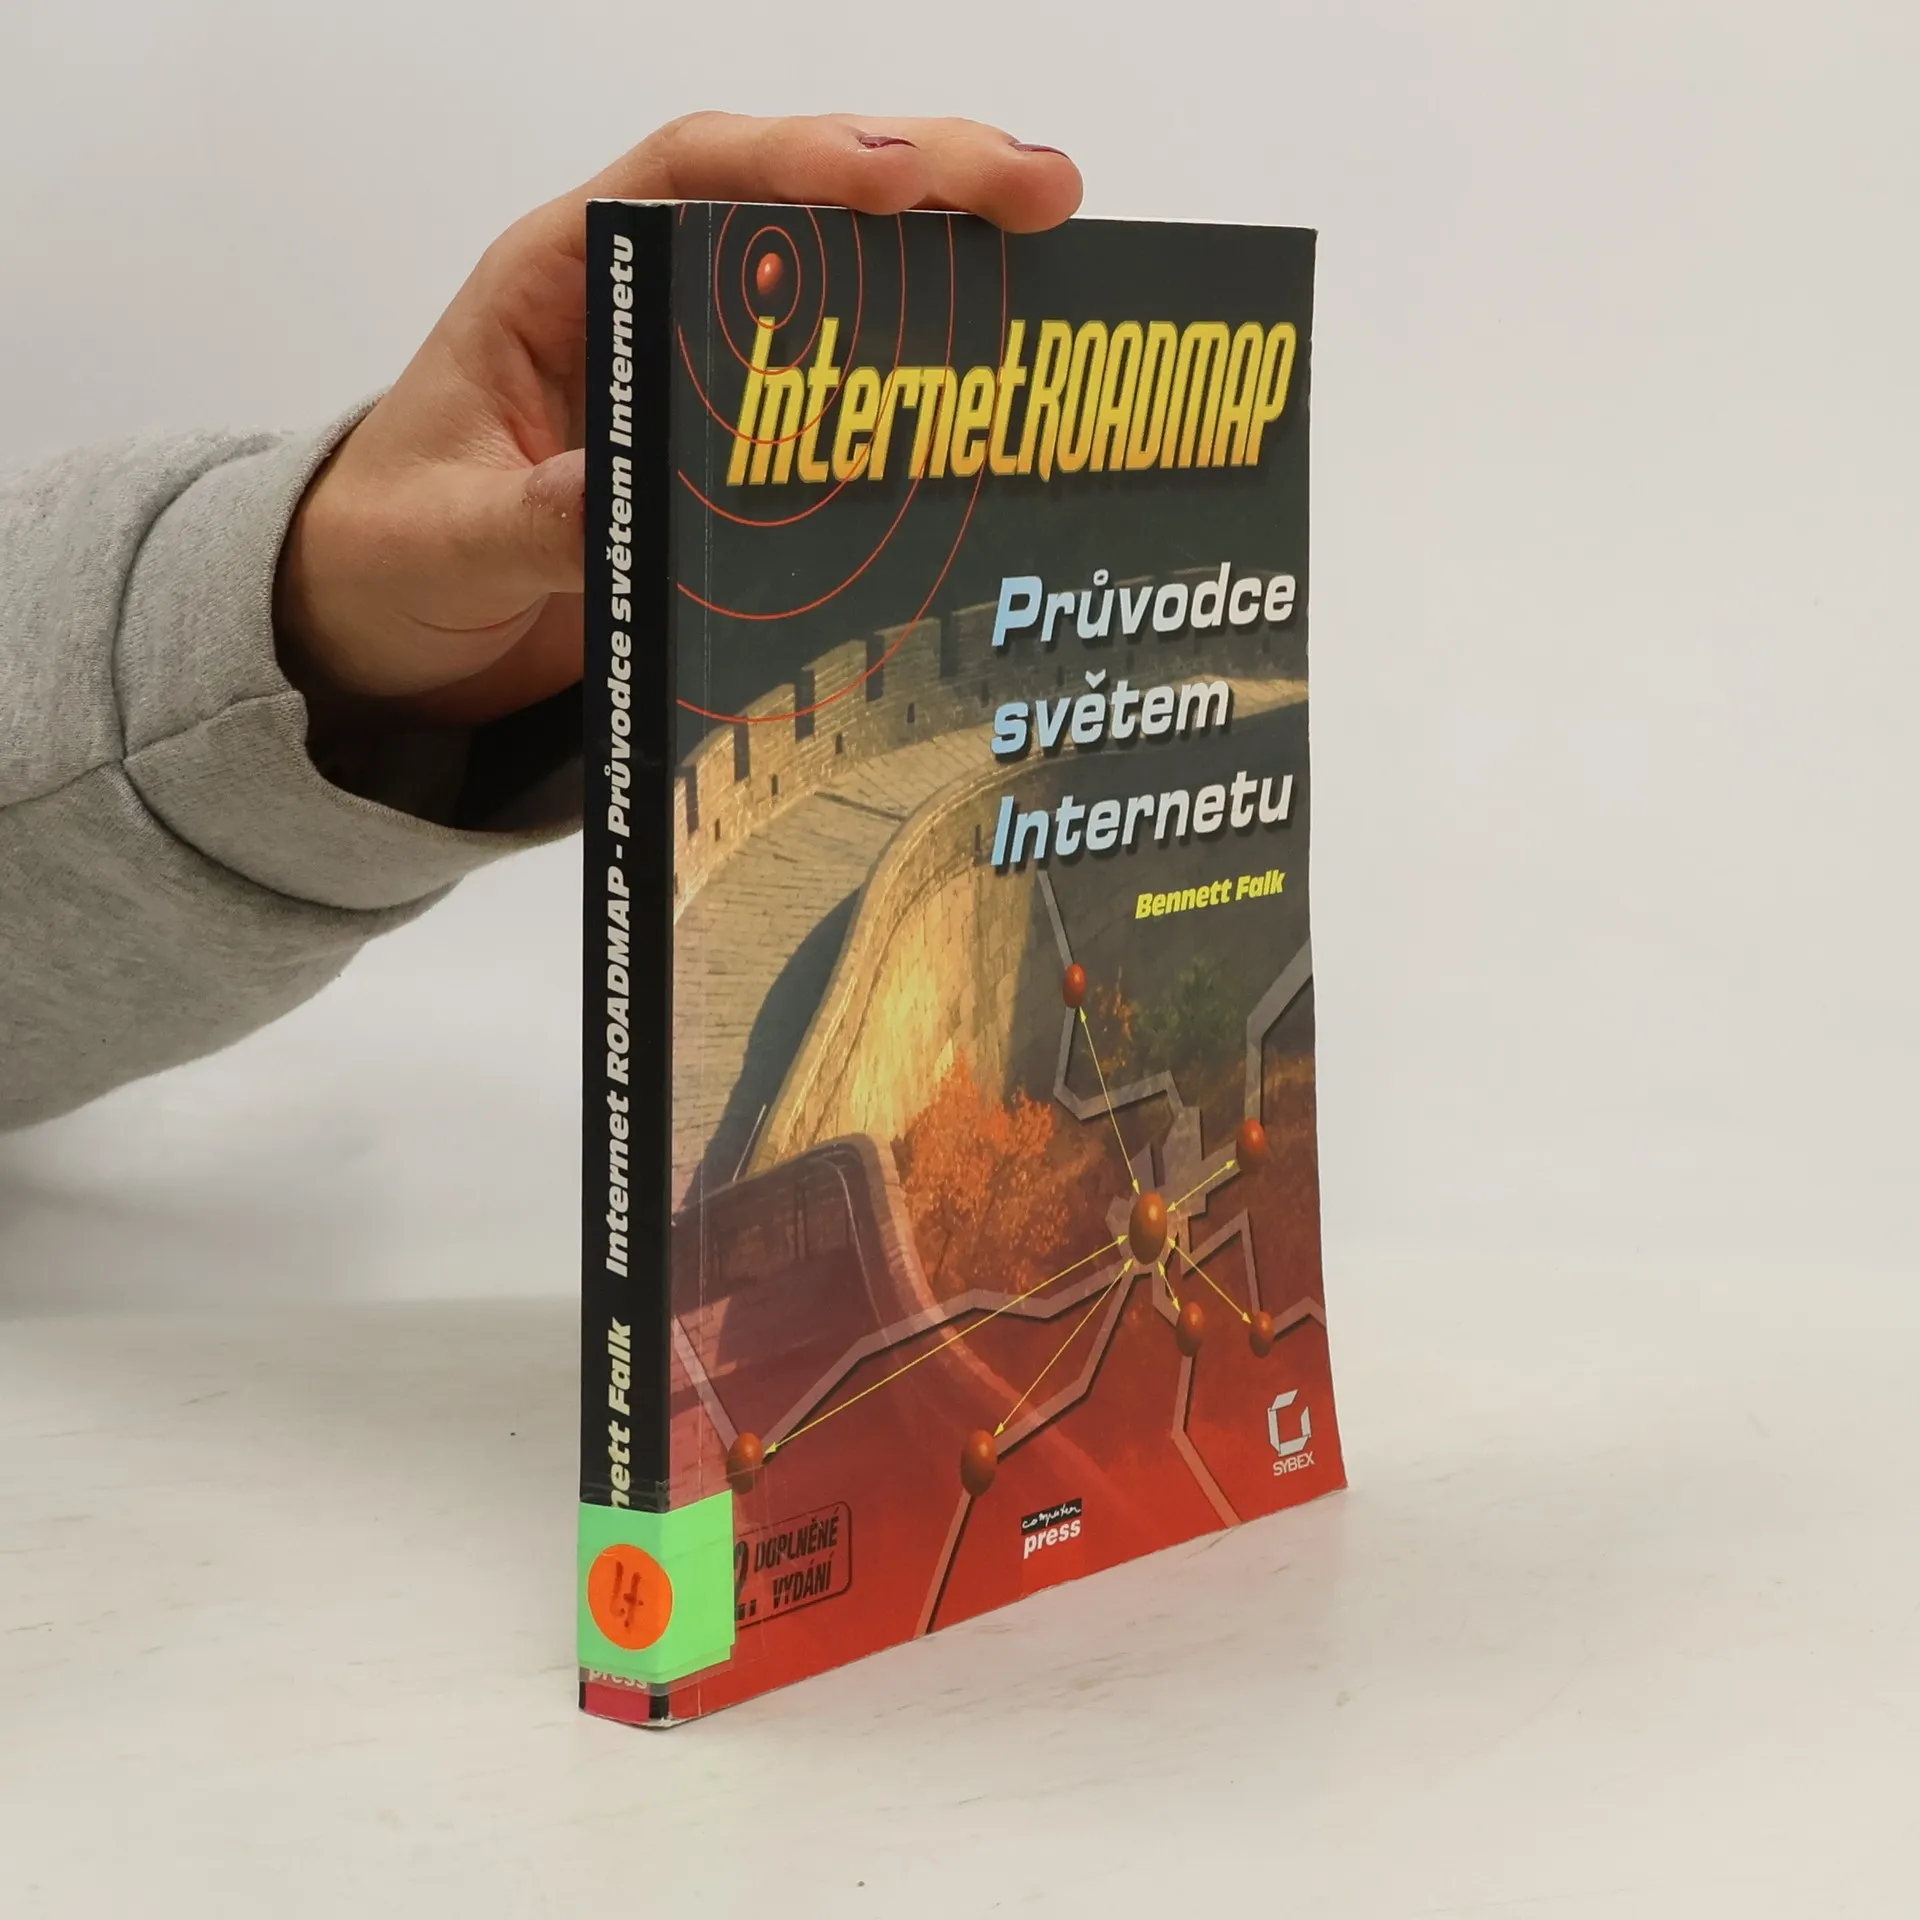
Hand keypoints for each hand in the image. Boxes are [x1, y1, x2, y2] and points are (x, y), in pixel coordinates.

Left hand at [274, 113, 1082, 733]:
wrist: (387, 626)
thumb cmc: (390, 555)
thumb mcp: (447, 543)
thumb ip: (529, 523)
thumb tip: (620, 503)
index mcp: (557, 281)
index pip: (688, 177)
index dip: (800, 164)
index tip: (897, 182)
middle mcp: (639, 302)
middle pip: (793, 204)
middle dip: (922, 181)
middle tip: (1041, 192)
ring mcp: (694, 372)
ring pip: (833, 280)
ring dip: (942, 259)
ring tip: (1053, 249)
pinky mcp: (728, 448)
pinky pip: (835, 390)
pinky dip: (916, 372)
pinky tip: (990, 372)